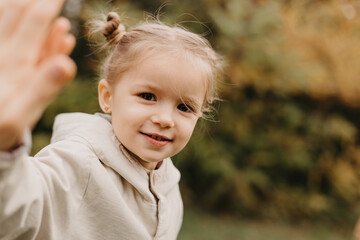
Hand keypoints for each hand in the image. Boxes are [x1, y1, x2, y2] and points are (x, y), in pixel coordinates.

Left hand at [0, 0, 76, 150]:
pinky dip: (27, 28)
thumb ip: (43, 90)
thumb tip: (65, 65)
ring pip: (9, 18)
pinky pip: (10, 37)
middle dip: (37, 0)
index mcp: (11, 63)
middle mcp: (2, 52)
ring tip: (43, 3)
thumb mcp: (19, 117)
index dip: (50, 3)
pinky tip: (52, 33)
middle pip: (18, 11)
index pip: (34, 20)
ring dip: (28, 7)